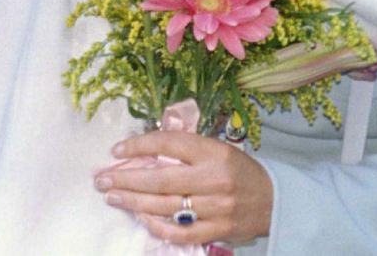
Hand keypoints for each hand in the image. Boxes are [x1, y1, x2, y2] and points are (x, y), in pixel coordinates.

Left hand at [94, 131, 272, 245]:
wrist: (274, 199)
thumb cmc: (238, 169)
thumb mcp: (216, 149)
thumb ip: (186, 149)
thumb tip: (146, 150)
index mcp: (213, 152)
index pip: (169, 144)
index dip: (139, 145)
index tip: (116, 150)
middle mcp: (213, 179)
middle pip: (161, 179)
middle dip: (127, 179)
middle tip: (102, 179)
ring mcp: (215, 208)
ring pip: (165, 207)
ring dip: (134, 201)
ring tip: (112, 196)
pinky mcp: (217, 231)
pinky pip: (180, 232)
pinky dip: (157, 226)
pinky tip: (140, 217)